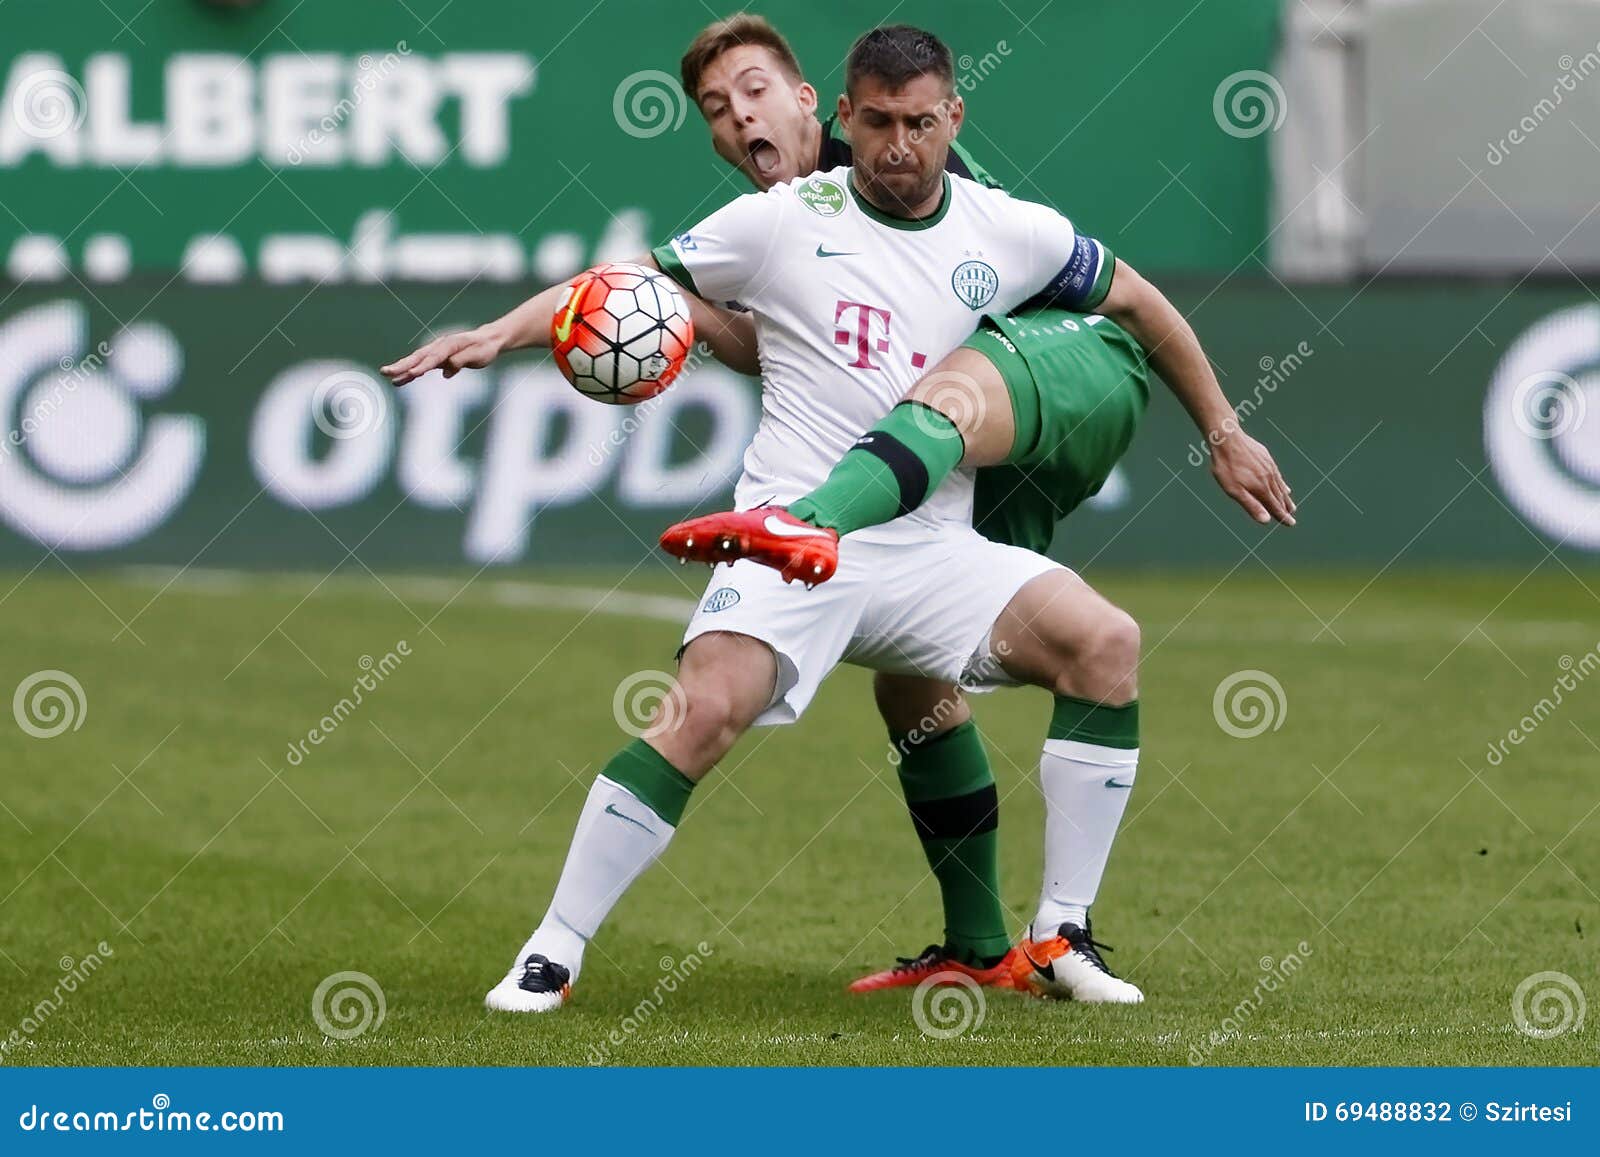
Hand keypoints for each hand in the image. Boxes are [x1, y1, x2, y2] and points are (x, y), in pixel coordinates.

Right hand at [380, 326, 503, 386]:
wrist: (487, 340)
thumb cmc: (483, 349)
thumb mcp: (477, 356)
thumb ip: (461, 361)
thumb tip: (447, 371)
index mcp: (449, 345)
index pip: (434, 358)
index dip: (423, 366)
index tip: (412, 374)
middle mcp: (439, 346)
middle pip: (418, 357)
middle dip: (402, 365)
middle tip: (386, 371)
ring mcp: (436, 352)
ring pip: (416, 361)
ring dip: (402, 369)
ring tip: (387, 375)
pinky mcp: (437, 359)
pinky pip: (421, 366)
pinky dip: (411, 373)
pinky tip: (401, 381)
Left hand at [1210, 427, 1295, 525]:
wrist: (1228, 439)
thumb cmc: (1227, 466)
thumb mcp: (1234, 490)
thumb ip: (1251, 505)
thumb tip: (1266, 521)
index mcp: (1261, 488)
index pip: (1275, 506)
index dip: (1282, 516)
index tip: (1291, 524)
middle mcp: (1269, 478)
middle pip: (1279, 497)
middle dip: (1285, 508)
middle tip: (1292, 517)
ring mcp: (1269, 467)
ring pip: (1280, 486)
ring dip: (1285, 497)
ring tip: (1291, 505)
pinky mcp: (1267, 459)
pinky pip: (1278, 475)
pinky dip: (1282, 483)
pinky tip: (1283, 485)